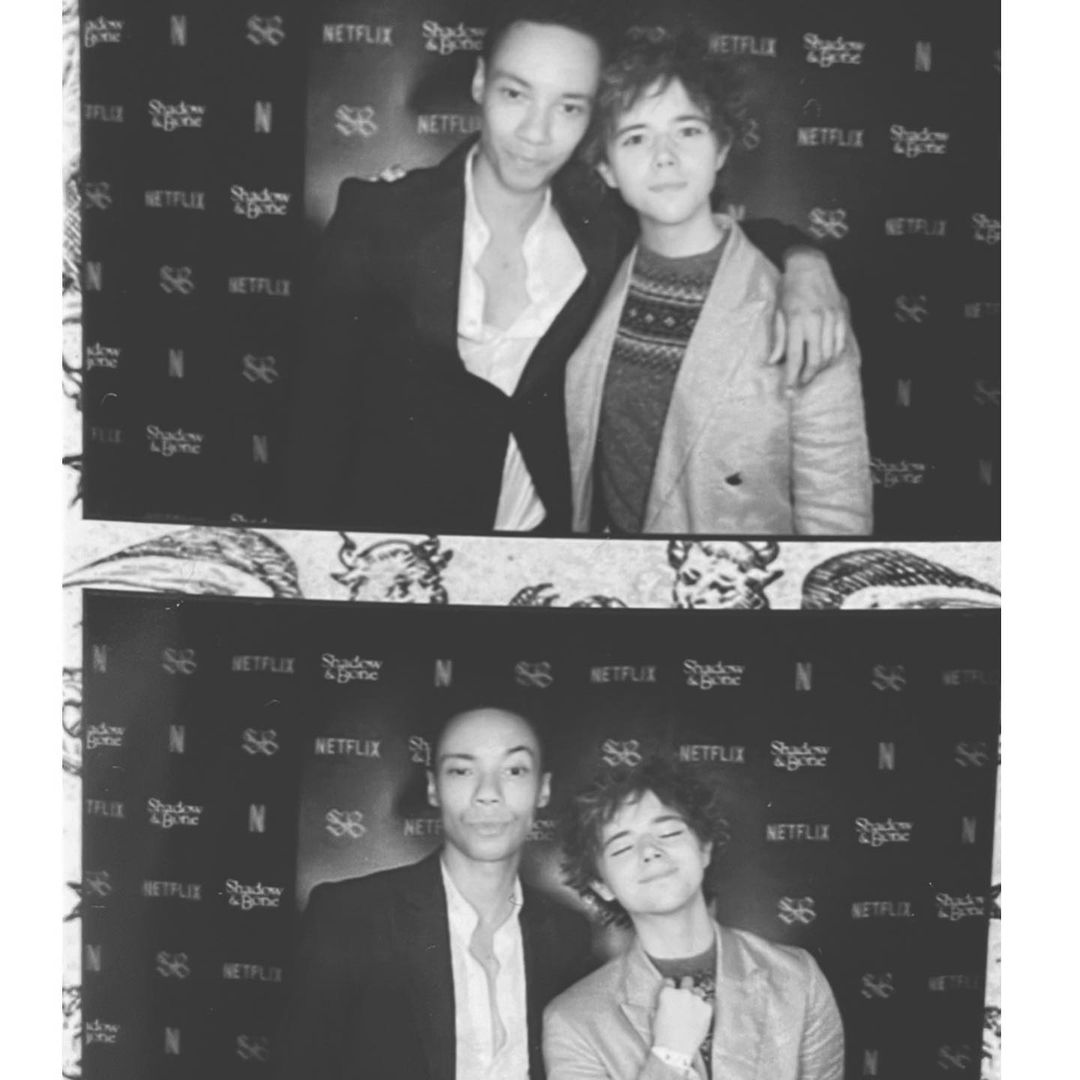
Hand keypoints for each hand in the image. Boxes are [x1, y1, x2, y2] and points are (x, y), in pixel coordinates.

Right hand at [652, 977, 712, 1057]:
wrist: (675, 1050)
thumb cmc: (663, 1035)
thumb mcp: (654, 1015)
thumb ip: (661, 1002)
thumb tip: (664, 1000)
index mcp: (667, 993)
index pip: (670, 981)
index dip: (671, 987)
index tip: (673, 991)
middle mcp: (682, 993)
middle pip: (687, 980)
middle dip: (686, 986)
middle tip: (685, 996)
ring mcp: (696, 1000)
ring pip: (699, 991)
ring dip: (696, 997)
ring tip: (694, 1008)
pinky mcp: (707, 1009)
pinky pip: (709, 1003)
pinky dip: (705, 1008)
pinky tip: (701, 1015)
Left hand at [769, 248, 849, 391]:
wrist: (811, 264)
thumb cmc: (790, 287)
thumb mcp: (778, 310)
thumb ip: (778, 337)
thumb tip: (774, 361)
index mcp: (797, 320)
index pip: (795, 357)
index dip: (791, 377)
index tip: (788, 391)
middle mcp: (816, 321)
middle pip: (815, 360)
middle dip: (806, 377)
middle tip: (798, 385)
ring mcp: (831, 318)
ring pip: (828, 355)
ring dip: (819, 369)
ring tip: (809, 374)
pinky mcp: (840, 316)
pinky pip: (840, 344)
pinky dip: (832, 356)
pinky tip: (824, 361)